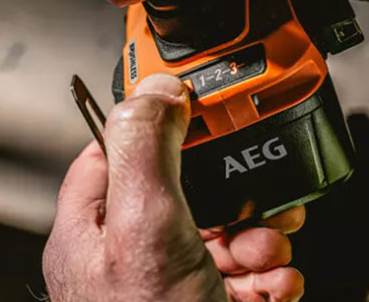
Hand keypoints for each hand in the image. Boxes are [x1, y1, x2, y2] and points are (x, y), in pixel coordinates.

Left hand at [42, 73, 304, 301]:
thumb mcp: (146, 229)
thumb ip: (147, 151)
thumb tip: (153, 87)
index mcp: (93, 229)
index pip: (119, 150)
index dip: (160, 123)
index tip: (199, 104)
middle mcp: (128, 255)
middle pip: (186, 189)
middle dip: (233, 191)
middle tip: (258, 197)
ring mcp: (169, 285)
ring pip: (222, 232)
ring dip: (259, 236)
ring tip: (269, 253)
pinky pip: (244, 275)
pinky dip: (269, 275)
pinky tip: (275, 286)